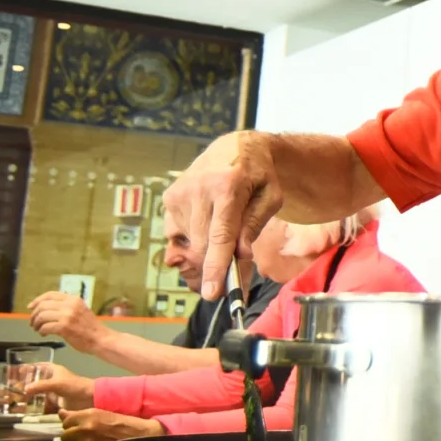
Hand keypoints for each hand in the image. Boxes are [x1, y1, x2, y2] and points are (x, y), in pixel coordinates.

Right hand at [16, 363, 94, 410]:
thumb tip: (25, 389)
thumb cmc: (75, 386)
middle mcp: (50, 380)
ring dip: (26, 397)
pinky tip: (23, 410)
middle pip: (34, 381)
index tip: (15, 372)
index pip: (37, 367)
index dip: (27, 369)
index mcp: (52, 370)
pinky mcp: (54, 403)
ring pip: (36, 393)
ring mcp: (52, 392)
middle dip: (23, 385)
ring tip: (13, 401)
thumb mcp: (57, 383)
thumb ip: (41, 386)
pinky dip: (33, 407)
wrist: (89, 399)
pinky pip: (41, 404)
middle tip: (10, 389)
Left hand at [23, 292, 105, 350]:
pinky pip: (45, 327)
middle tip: (32, 322)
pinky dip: (41, 331)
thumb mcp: (80, 310)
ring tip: (37, 329)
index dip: (37, 300)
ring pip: (42, 316)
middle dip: (34, 314)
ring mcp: (67, 316)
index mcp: (73, 299)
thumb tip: (47, 308)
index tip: (30, 307)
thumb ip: (67, 307)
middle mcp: (70, 305)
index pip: (50, 295)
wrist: (100, 339)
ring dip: (36, 323)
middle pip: (43, 305)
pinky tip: (43, 334)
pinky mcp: (64, 327)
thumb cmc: (90, 328)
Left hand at [60, 408, 161, 440]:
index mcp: (88, 415)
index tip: (72, 424)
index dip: (68, 423)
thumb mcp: (97, 412)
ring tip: (81, 440)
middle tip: (75, 434)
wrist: (132, 433)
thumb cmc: (116, 420)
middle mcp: (86, 427)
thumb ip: (77, 414)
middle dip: (68, 435)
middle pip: (64, 435)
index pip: (65, 420)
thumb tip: (61, 413)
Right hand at [165, 133, 285, 301]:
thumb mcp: (271, 197)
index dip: (216, 267)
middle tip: (235, 267)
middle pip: (203, 245)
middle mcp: (198, 189)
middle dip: (216, 263)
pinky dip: (195, 236)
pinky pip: (178, 233)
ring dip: (207, 246)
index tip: (212, 293)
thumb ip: (255, 226)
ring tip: (225, 226)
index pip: (220, 236)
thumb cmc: (258, 174)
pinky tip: (208, 219)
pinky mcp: (169, 197)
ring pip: (190, 242)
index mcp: (227, 186)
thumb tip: (240, 255)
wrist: (235, 147)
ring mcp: (179, 193)